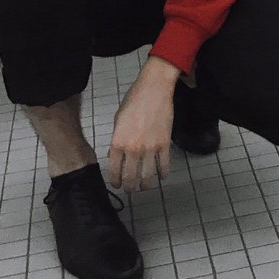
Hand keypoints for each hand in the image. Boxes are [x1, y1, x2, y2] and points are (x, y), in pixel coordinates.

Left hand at [108, 56, 180, 192]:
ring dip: (145, 185)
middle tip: (130, 189)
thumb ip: (116, 140)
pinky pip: (164, 165)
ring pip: (147, 176)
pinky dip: (163, 174)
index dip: (115, 181)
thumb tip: (114, 156)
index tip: (117, 185)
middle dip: (129, 187)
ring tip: (144, 187)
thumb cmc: (133, 101)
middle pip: (130, 177)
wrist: (154, 89)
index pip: (114, 170)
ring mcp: (150, 148)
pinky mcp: (164, 144)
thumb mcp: (118, 120)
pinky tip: (162, 176)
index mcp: (118, 142)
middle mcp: (132, 149)